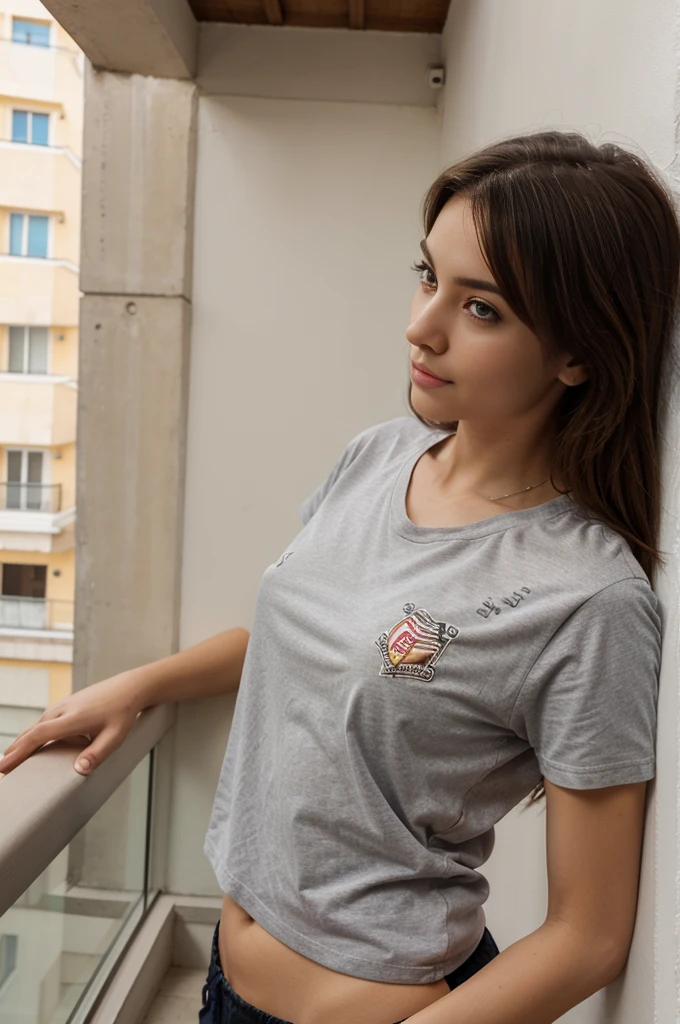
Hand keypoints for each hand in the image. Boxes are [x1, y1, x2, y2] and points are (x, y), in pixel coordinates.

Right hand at [0, 670, 144, 777]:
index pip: (38, 736)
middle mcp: (62, 710)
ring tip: (9, 762)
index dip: (19, 752)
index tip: (2, 766)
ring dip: (22, 744)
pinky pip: (44, 723)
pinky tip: (29, 746)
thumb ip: (97, 754)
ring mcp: (61, 706)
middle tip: (1, 771)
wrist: (129, 688)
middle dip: (14, 752)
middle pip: (30, 733)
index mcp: (72, 718)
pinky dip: (33, 735)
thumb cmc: (123, 712)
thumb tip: (79, 770)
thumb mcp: (115, 736)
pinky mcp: (64, 706)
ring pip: (35, 727)